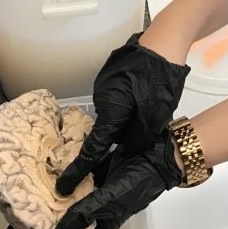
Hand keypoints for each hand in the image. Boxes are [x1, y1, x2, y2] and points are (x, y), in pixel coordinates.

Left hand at [5, 130, 183, 228]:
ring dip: (47, 199)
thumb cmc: (141, 181)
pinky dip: (59, 175)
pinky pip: (74, 174)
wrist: (161, 153)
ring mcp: (95, 188)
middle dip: (39, 225)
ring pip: (66, 198)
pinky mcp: (96, 168)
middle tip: (12, 224)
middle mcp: (96, 208)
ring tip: (22, 199)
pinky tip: (42, 171)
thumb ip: (85, 213)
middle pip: (64, 221)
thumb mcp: (113, 199)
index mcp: (103, 223)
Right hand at [55, 36, 189, 196]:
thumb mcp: (155, 114)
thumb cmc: (160, 78)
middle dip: (122, 133)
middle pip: (107, 129)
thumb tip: (127, 147)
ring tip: (149, 105)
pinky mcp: (111, 76)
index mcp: (111, 111)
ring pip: (114, 113)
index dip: (79, 169)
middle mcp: (102, 99)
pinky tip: (144, 93)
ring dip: (128, 116)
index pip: (93, 148)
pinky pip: (117, 98)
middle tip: (144, 128)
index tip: (63, 187)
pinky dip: (128, 102)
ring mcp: (105, 85)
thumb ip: (139, 136)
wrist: (163, 42)